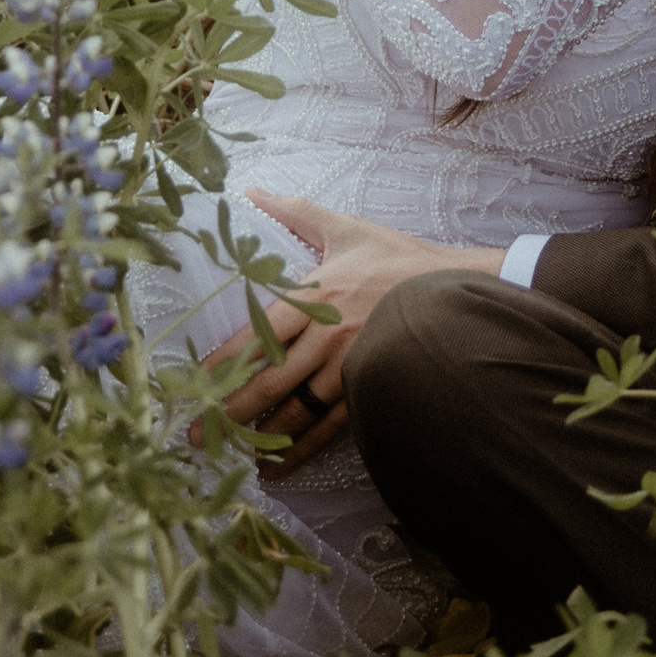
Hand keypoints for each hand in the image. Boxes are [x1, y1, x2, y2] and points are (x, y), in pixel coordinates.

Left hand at [214, 191, 500, 468]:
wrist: (460, 287)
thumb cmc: (399, 258)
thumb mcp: (346, 228)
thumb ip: (296, 212)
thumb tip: (253, 190)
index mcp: (317, 295)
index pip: (258, 333)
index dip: (224, 362)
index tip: (195, 383)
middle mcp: (329, 335)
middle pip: (271, 380)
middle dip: (230, 408)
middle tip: (195, 432)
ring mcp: (352, 366)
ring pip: (298, 410)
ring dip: (263, 435)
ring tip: (233, 454)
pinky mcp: (372, 387)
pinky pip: (331, 427)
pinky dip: (303, 449)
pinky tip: (280, 466)